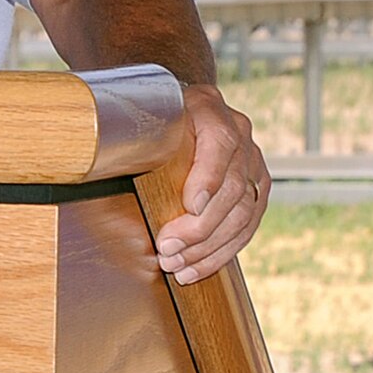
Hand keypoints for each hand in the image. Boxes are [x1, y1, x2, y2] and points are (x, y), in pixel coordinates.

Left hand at [154, 82, 268, 284]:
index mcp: (209, 106)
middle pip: (232, 186)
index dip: (208, 178)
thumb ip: (134, 146)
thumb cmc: (152, 122)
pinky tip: (197, 266)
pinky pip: (248, 225)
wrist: (175, 112)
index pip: (220, 143)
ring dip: (209, 247)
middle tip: (168, 249)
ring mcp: (253, 159)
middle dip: (199, 227)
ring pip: (243, 212)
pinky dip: (223, 251)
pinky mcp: (257, 185)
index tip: (190, 207)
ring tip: (178, 266)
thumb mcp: (142, 123)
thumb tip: (115, 178)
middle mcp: (238, 130)